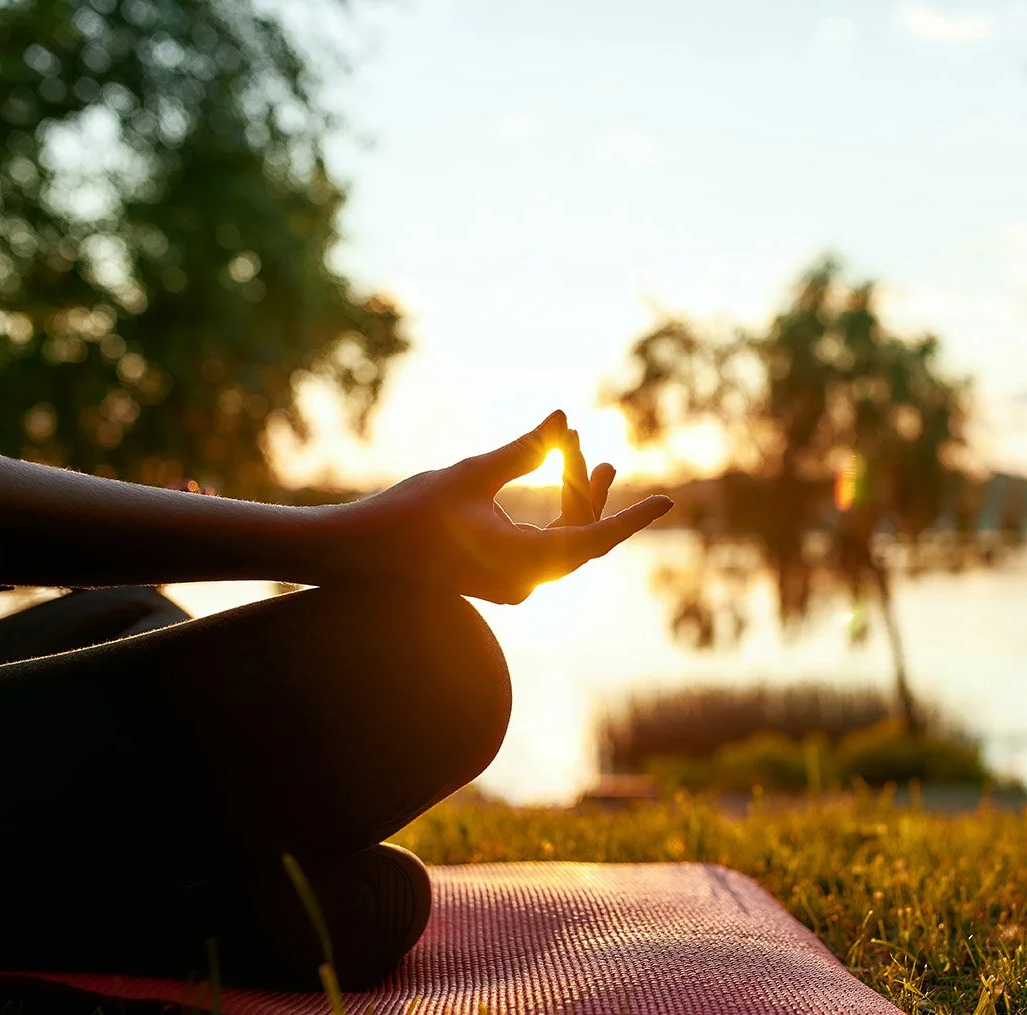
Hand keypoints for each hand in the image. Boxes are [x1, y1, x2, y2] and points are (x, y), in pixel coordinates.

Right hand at [328, 412, 671, 602]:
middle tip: (587, 446)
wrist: (359, 555)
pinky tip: (561, 482)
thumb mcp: (469, 475)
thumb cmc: (408, 514)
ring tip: (590, 457)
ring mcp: (514, 583)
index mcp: (521, 563)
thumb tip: (564, 419)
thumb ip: (522, 450)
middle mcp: (525, 582)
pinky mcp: (502, 577)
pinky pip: (547, 547)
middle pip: (580, 536)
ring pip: (565, 541)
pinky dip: (556, 514)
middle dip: (588, 489)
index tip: (667, 501)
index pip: (593, 540)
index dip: (631, 518)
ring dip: (576, 500)